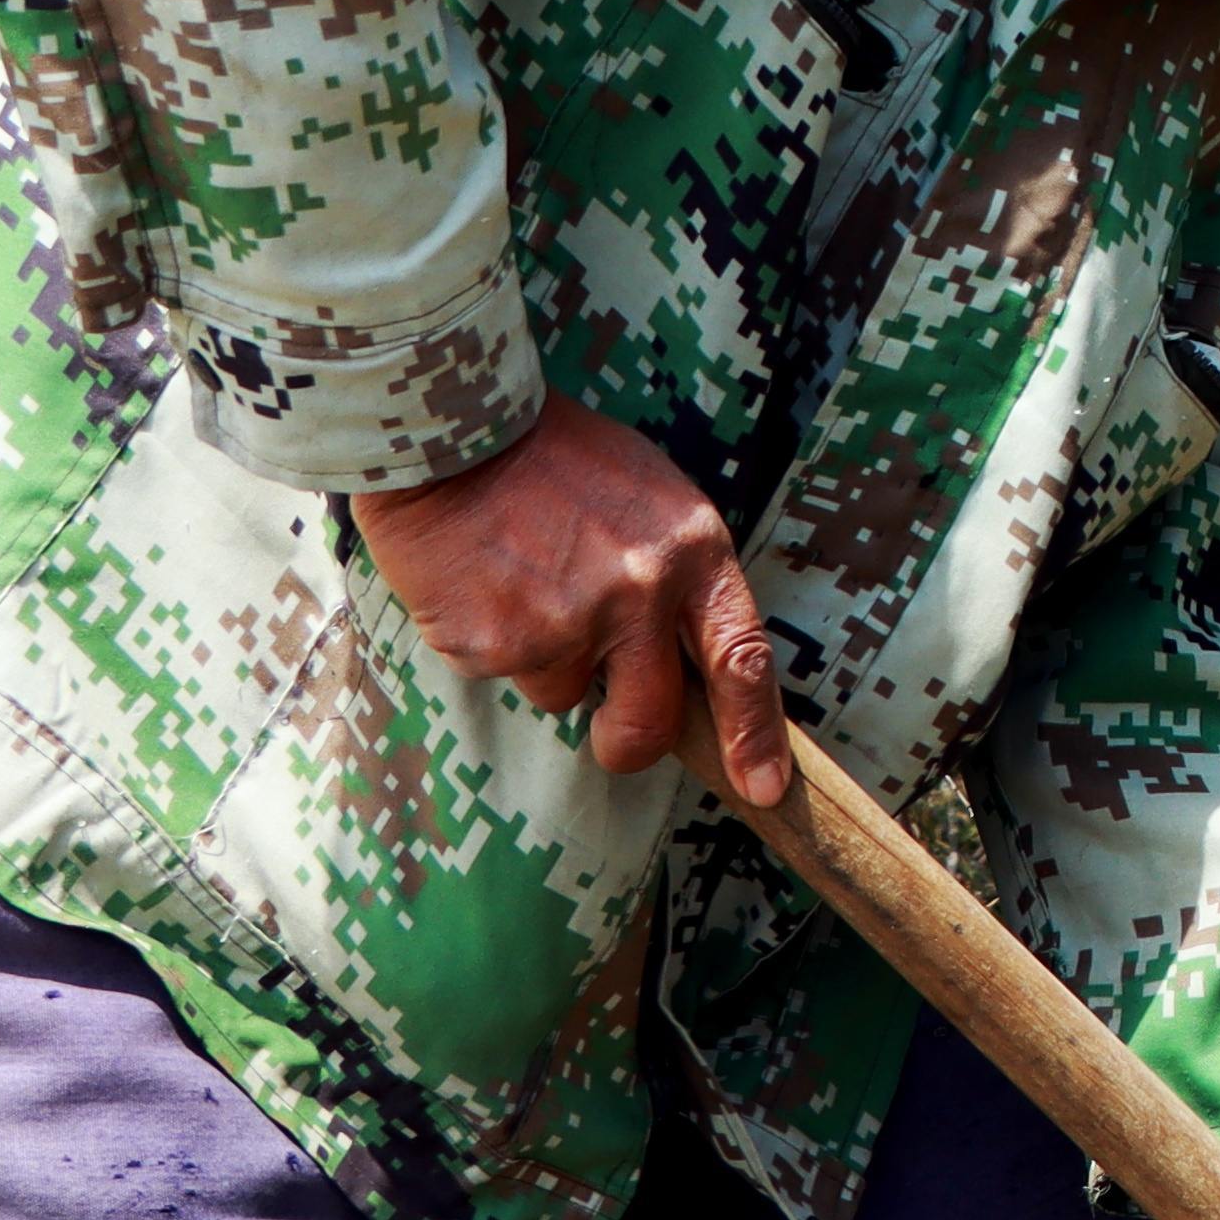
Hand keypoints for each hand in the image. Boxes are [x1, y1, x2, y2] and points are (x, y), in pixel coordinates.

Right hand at [347, 401, 792, 811]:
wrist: (455, 431)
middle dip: (630, 741)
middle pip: (651, 721)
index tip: (764, 788)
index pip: (743, 660)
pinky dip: (492, 640)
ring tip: (525, 583)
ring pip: (563, 696)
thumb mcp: (653, 500)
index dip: (756, 734)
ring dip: (546, 660)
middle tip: (611, 732)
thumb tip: (696, 664)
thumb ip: (681, 579)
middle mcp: (638, 594)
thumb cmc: (559, 461)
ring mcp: (565, 624)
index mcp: (692, 552)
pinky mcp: (496, 643)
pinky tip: (484, 583)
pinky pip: (502, 673)